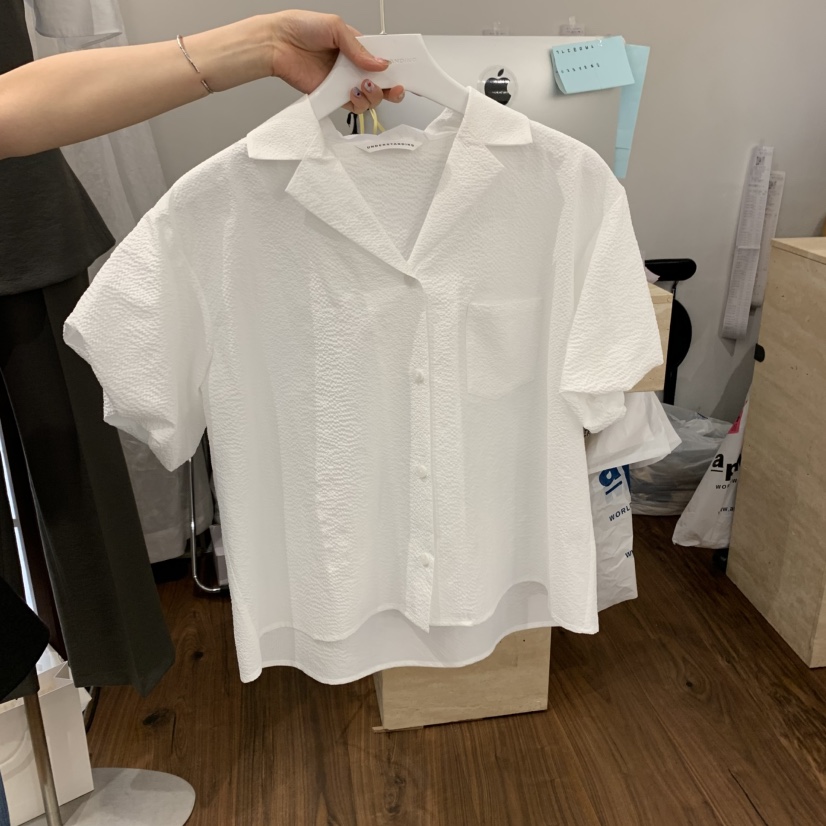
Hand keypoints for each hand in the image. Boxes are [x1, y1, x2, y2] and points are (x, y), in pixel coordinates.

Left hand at [269, 10, 404, 112]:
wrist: (277, 44)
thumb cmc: (300, 28)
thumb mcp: (335, 27)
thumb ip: (359, 48)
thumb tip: (380, 64)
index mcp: (357, 47)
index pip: (382, 59)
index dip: (395, 67)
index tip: (403, 72)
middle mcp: (353, 66)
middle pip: (381, 83)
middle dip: (392, 87)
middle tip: (394, 87)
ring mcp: (344, 82)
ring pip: (370, 97)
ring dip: (374, 95)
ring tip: (365, 84)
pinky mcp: (333, 96)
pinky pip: (353, 106)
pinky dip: (358, 102)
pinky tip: (352, 91)